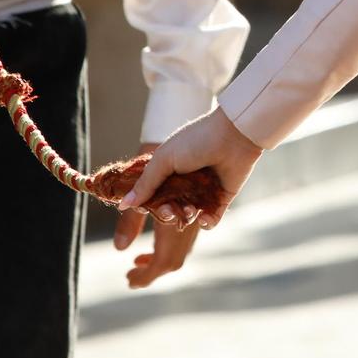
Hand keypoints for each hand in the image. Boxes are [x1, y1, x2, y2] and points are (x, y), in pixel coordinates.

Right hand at [121, 106, 262, 233]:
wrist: (234, 135)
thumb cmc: (196, 142)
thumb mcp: (164, 160)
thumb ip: (145, 183)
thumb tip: (123, 204)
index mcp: (169, 171)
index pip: (153, 196)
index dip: (150, 205)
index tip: (149, 208)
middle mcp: (185, 182)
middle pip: (170, 208)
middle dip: (168, 214)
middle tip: (170, 212)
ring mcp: (204, 191)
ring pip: (190, 216)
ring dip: (187, 218)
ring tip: (192, 210)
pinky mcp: (222, 198)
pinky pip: (212, 218)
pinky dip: (207, 222)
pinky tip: (204, 218)